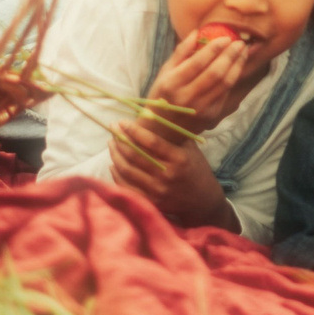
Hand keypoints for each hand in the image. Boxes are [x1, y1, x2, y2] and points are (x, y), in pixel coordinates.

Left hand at [108, 115, 236, 228]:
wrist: (202, 201)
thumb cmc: (195, 168)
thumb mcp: (190, 148)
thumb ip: (173, 133)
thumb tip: (151, 113)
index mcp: (179, 159)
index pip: (151, 141)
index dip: (133, 130)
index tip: (122, 122)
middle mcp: (167, 175)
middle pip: (135, 155)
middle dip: (120, 139)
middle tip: (113, 129)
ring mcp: (158, 190)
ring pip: (127, 170)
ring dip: (115, 155)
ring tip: (112, 143)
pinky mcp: (150, 201)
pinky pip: (126, 187)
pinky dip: (116, 174)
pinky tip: (113, 164)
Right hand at [142, 26, 262, 142]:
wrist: (163, 132)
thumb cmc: (162, 96)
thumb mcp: (164, 73)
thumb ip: (180, 53)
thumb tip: (196, 32)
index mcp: (172, 84)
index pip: (197, 63)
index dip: (214, 49)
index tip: (225, 37)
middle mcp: (186, 98)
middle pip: (215, 73)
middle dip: (230, 55)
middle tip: (239, 42)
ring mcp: (200, 109)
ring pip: (225, 83)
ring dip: (237, 65)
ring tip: (242, 51)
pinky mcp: (211, 116)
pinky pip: (226, 93)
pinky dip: (233, 77)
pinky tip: (237, 66)